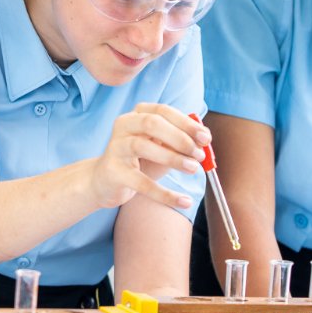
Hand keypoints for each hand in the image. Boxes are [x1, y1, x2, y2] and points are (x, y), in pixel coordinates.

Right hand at [87, 103, 209, 209]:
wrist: (105, 181)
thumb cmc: (138, 161)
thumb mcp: (161, 148)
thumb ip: (181, 142)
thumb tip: (205, 141)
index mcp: (137, 115)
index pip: (163, 111)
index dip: (186, 124)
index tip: (206, 138)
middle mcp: (123, 126)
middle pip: (152, 124)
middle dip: (180, 138)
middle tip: (199, 155)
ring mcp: (115, 148)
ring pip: (143, 147)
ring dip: (173, 158)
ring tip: (193, 169)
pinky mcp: (113, 173)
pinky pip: (141, 183)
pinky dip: (165, 194)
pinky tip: (183, 201)